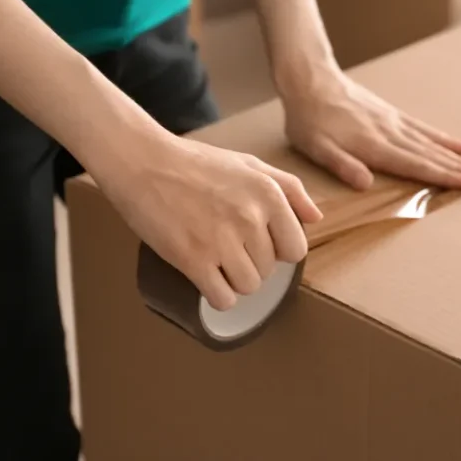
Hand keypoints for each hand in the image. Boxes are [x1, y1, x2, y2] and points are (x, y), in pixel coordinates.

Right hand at [91, 132, 322, 310]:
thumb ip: (289, 188)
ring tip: (217, 262)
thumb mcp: (250, 164)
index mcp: (269, 195)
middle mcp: (251, 218)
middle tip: (227, 246)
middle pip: (269, 270)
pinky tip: (207, 280)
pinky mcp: (193, 259)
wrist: (143, 162)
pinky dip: (217, 296)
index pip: (296, 249)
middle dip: (252, 263)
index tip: (259, 243)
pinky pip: (222, 298)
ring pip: (249, 287)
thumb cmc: (196, 163)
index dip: (278, 250)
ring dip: (235, 282)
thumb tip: (316, 218)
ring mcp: (222, 240)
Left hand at [281, 64, 460, 190]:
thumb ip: (342, 165)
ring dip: (455, 156)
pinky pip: (422, 128)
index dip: (442, 176)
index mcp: (374, 146)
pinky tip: (456, 143)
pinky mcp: (391, 114)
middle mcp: (390, 133)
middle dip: (458, 168)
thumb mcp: (317, 147)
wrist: (311, 80)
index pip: (415, 165)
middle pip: (430, 155)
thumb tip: (365, 184)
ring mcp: (393, 122)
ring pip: (430, 142)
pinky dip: (441, 137)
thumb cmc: (310, 119)